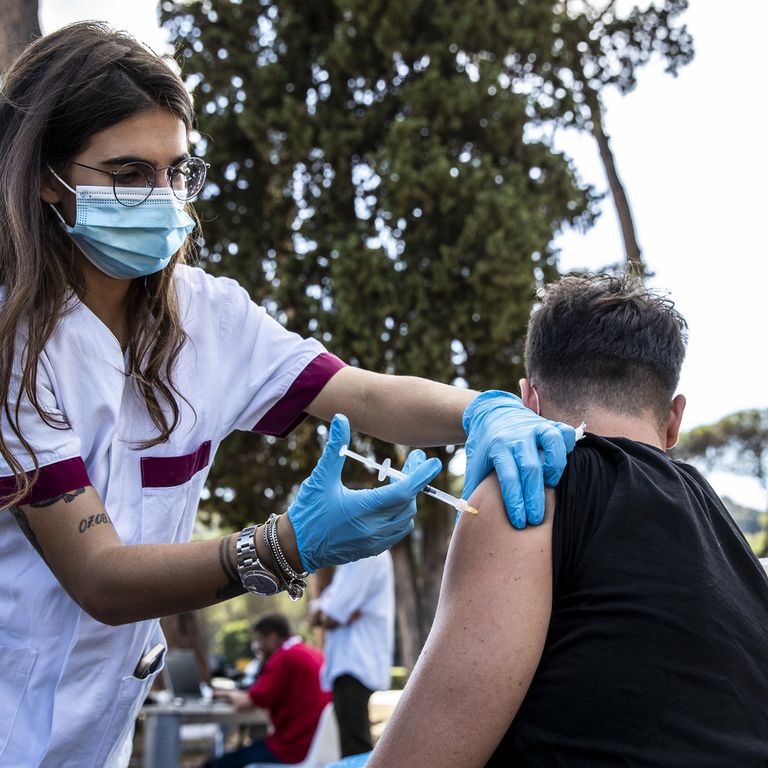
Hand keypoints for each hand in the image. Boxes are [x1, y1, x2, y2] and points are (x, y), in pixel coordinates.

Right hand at [288, 414, 441, 571]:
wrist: (295, 547)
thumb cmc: (307, 511)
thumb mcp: (320, 477)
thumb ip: (335, 448)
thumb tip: (341, 419)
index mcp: (364, 509)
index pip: (403, 491)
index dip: (421, 476)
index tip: (433, 462)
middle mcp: (373, 528)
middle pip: (408, 503)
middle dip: (415, 482)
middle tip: (413, 462)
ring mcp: (373, 542)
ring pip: (405, 520)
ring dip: (408, 500)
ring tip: (402, 481)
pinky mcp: (371, 550)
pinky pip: (396, 532)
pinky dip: (400, 516)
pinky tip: (391, 503)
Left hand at [462, 390, 575, 527]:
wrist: (492, 413)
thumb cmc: (486, 447)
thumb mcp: (475, 465)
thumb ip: (473, 491)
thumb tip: (467, 523)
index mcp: (497, 447)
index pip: (508, 477)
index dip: (515, 501)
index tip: (519, 522)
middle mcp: (517, 436)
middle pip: (530, 468)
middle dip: (534, 497)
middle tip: (535, 520)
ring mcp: (535, 428)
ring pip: (552, 444)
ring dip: (555, 468)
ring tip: (551, 487)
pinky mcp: (549, 424)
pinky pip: (564, 433)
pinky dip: (568, 447)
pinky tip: (562, 463)